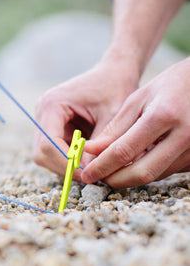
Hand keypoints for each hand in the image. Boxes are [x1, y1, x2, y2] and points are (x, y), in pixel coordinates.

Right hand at [33, 58, 138, 180]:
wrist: (114, 72)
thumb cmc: (116, 87)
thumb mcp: (114, 115)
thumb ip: (101, 144)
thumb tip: (91, 173)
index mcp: (52, 104)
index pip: (48, 143)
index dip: (65, 163)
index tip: (89, 174)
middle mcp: (42, 113)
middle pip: (41, 153)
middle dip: (64, 168)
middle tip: (91, 176)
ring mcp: (44, 121)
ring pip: (45, 156)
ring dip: (66, 166)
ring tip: (92, 168)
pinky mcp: (52, 128)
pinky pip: (54, 153)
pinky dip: (69, 160)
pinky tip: (89, 160)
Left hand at [82, 57, 189, 187]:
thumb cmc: (171, 85)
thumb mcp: (139, 99)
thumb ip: (115, 128)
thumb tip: (91, 151)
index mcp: (164, 116)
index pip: (124, 151)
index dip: (101, 166)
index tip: (86, 174)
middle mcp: (185, 135)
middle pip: (143, 172)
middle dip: (115, 180)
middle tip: (97, 178)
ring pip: (156, 175)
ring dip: (130, 176)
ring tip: (112, 169)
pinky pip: (168, 171)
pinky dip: (148, 169)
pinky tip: (136, 162)